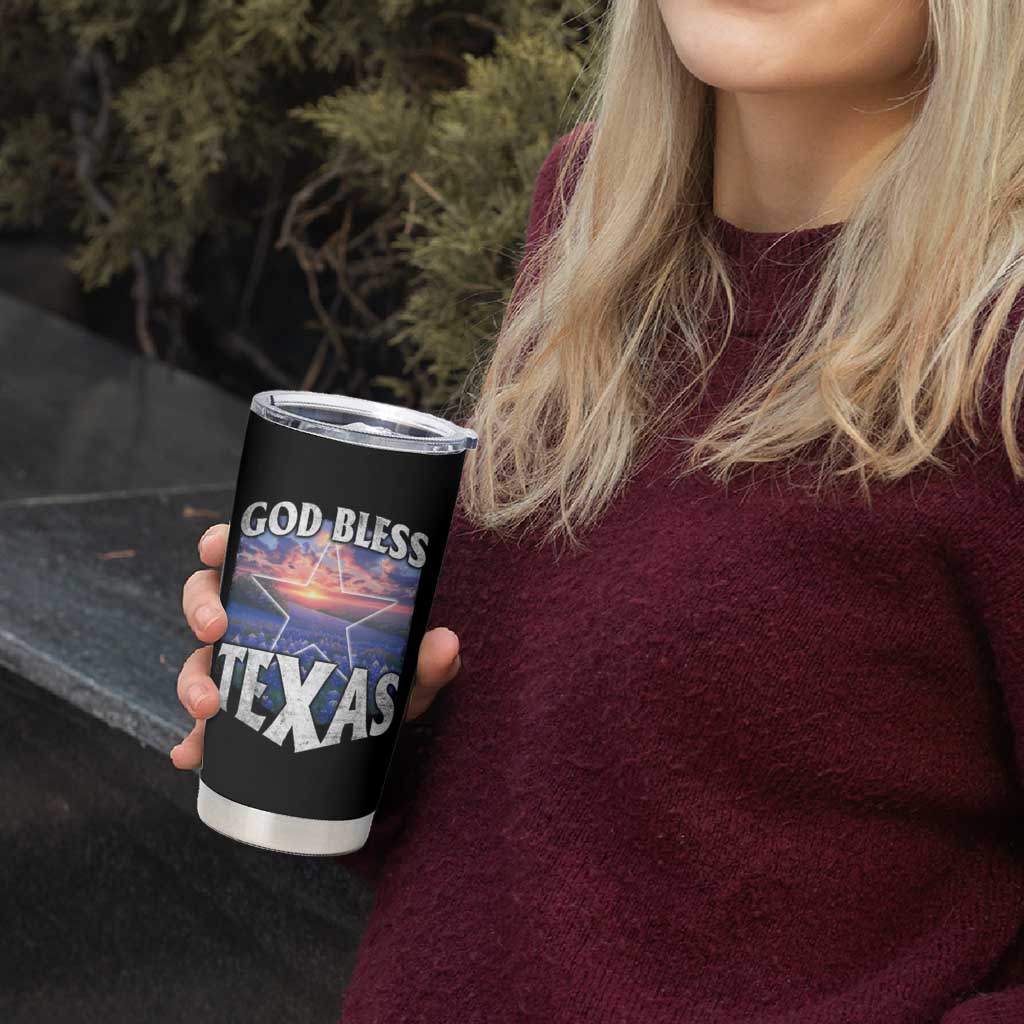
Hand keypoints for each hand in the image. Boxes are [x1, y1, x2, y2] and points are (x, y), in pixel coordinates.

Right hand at [169, 523, 461, 768]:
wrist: (379, 724)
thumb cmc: (387, 675)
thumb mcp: (408, 667)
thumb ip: (427, 658)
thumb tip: (446, 643)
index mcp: (287, 590)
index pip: (244, 554)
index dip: (219, 543)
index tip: (214, 545)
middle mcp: (256, 622)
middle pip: (207, 600)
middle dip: (201, 609)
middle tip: (215, 628)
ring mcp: (241, 667)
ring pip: (198, 660)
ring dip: (192, 679)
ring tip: (207, 707)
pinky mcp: (236, 716)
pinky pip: (204, 727)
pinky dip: (193, 741)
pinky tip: (190, 756)